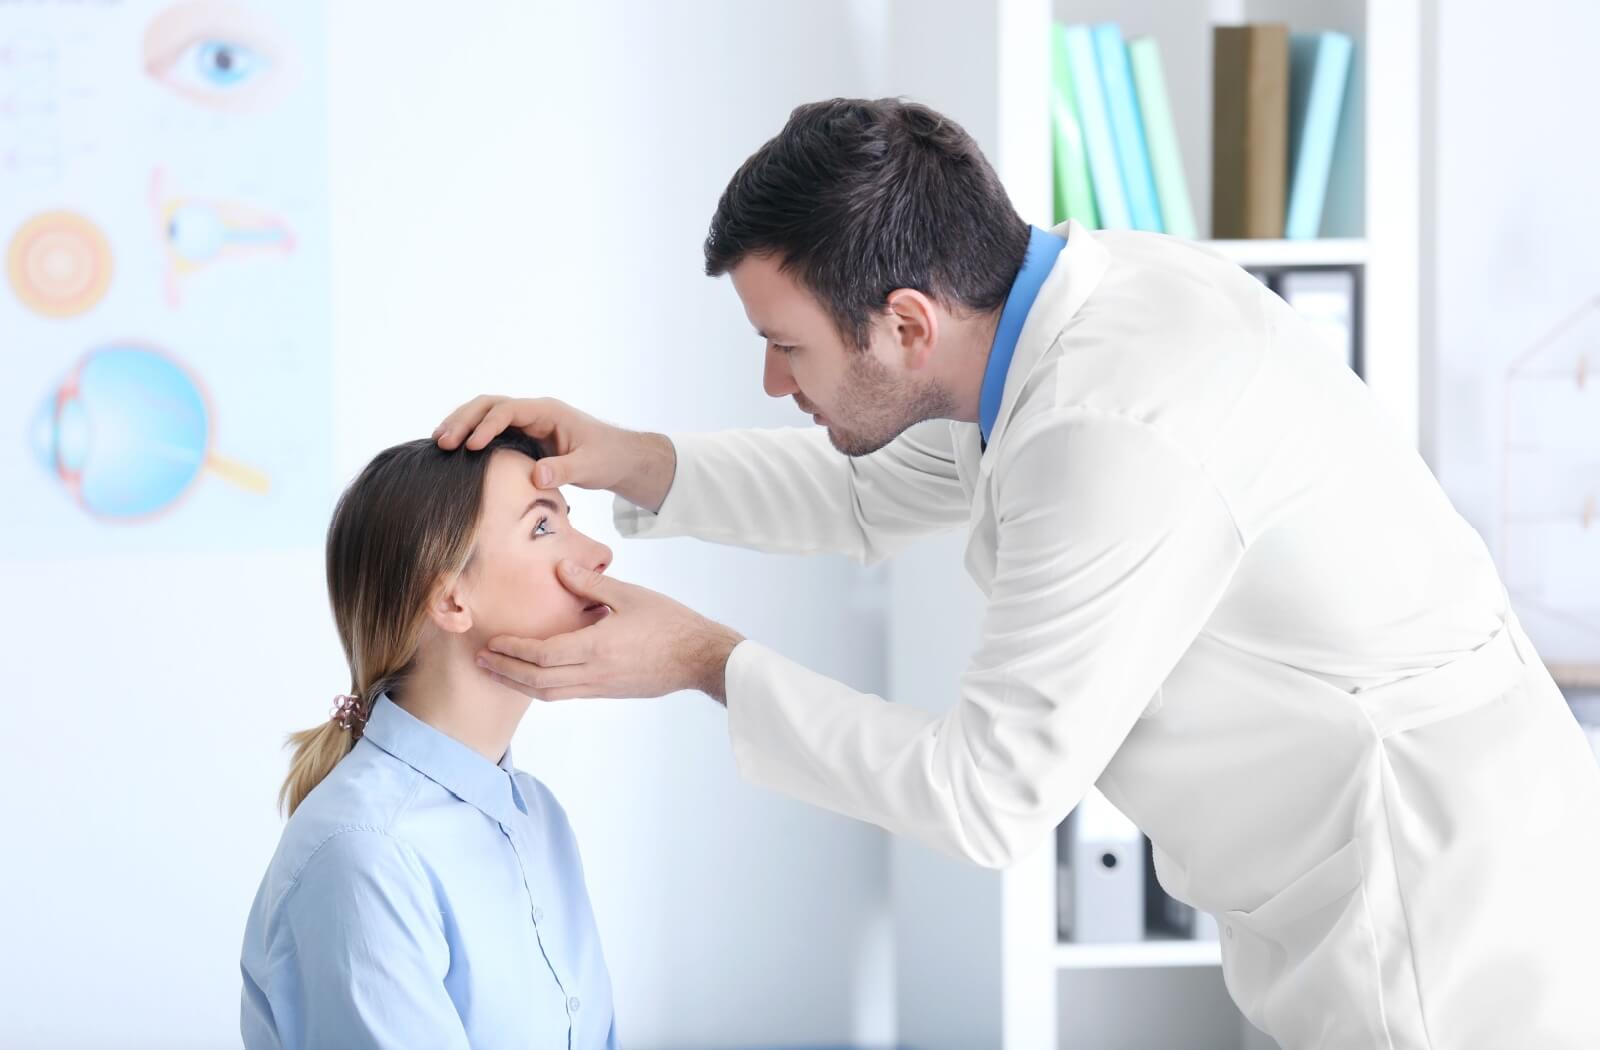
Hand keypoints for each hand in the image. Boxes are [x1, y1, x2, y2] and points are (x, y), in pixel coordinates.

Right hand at [433, 395, 675, 510]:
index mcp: (548, 412)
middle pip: (489, 405)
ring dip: (462, 424)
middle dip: (464, 420)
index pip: (509, 410)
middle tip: (442, 442)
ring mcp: (527, 422)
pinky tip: (454, 451)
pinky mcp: (524, 435)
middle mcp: (534, 411)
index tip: (470, 447)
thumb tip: (537, 475)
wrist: (619, 458)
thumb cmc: (608, 458)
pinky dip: (471, 435)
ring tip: (438, 442)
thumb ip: (565, 469)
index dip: (487, 426)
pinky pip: (491, 429)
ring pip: (486, 413)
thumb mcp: (591, 466)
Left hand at [477, 560, 744, 702]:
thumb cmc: (670, 623)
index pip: (542, 654)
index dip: (512, 650)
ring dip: (520, 684)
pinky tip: (535, 678)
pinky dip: (543, 688)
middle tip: (481, 661)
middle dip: (505, 671)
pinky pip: (568, 694)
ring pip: (550, 694)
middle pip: (537, 681)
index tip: (492, 642)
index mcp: (596, 648)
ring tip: (498, 673)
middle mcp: (594, 673)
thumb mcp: (630, 595)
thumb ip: (591, 584)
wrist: (700, 658)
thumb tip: (560, 567)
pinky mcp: (610, 692)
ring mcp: (602, 687)